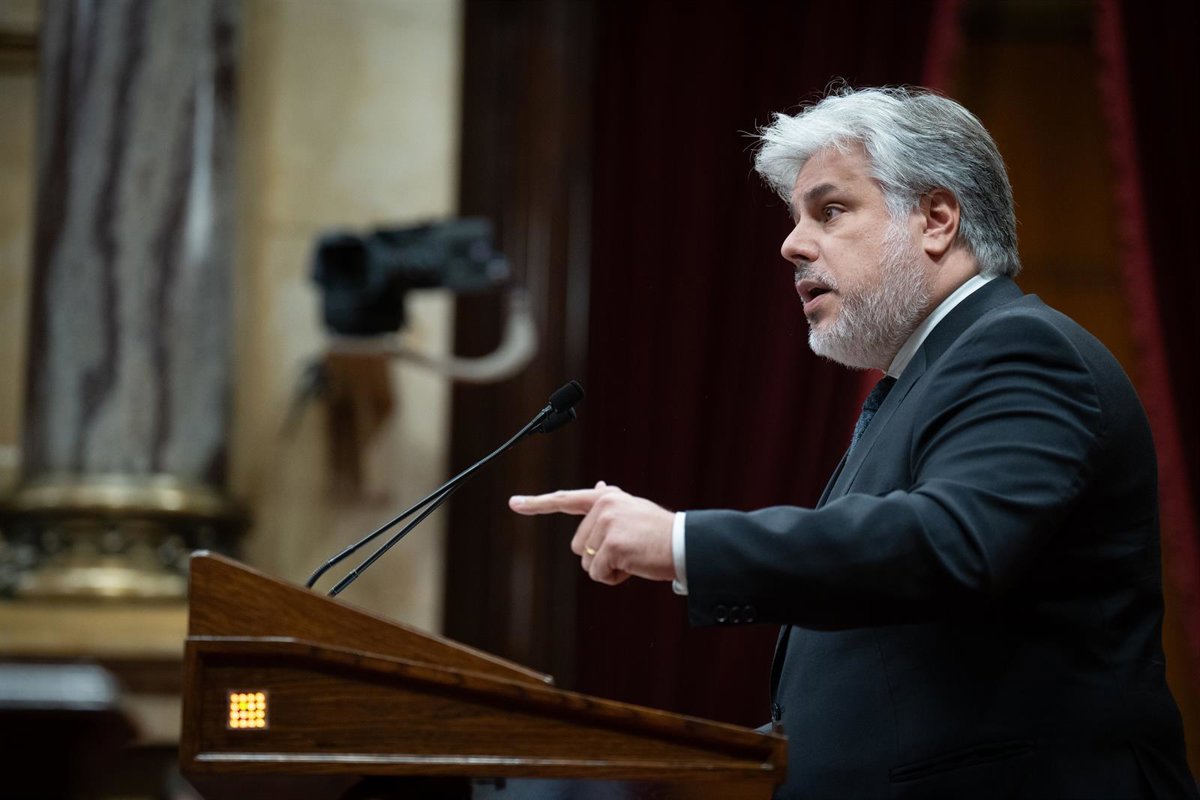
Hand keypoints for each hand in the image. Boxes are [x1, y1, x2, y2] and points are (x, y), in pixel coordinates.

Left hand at [509, 482, 675, 585]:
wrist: (684, 544)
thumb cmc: (659, 531)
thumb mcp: (633, 509)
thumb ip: (611, 499)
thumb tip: (597, 485)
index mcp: (606, 498)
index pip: (565, 499)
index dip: (537, 503)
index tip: (514, 503)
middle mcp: (603, 506)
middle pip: (579, 546)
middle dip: (599, 556)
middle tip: (628, 550)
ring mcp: (607, 525)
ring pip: (587, 563)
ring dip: (607, 568)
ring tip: (633, 557)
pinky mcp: (612, 546)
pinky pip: (598, 574)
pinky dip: (614, 578)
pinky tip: (634, 566)